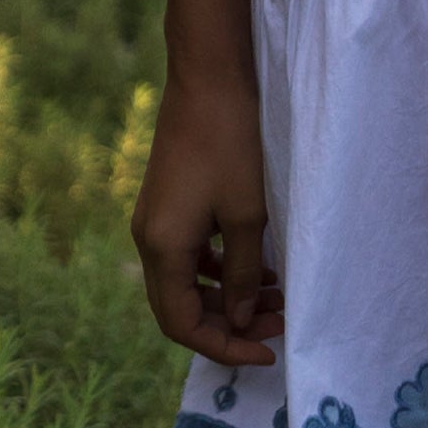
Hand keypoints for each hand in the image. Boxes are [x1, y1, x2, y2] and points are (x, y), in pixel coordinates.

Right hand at [131, 67, 285, 366]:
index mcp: (161, 248)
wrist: (209, 76)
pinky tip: (257, 264)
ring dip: (227, 295)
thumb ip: (243, 274)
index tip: (269, 352)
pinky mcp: (167, 201)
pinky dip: (220, 268)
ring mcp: (155, 219)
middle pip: (181, 307)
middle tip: (279, 324)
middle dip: (229, 324)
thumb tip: (237, 320)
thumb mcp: (248, 214)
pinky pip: (188, 253)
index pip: (182, 325)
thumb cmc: (232, 142)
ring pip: (186, 281)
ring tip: (278, 296)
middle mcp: (148, 238)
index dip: (225, 347)